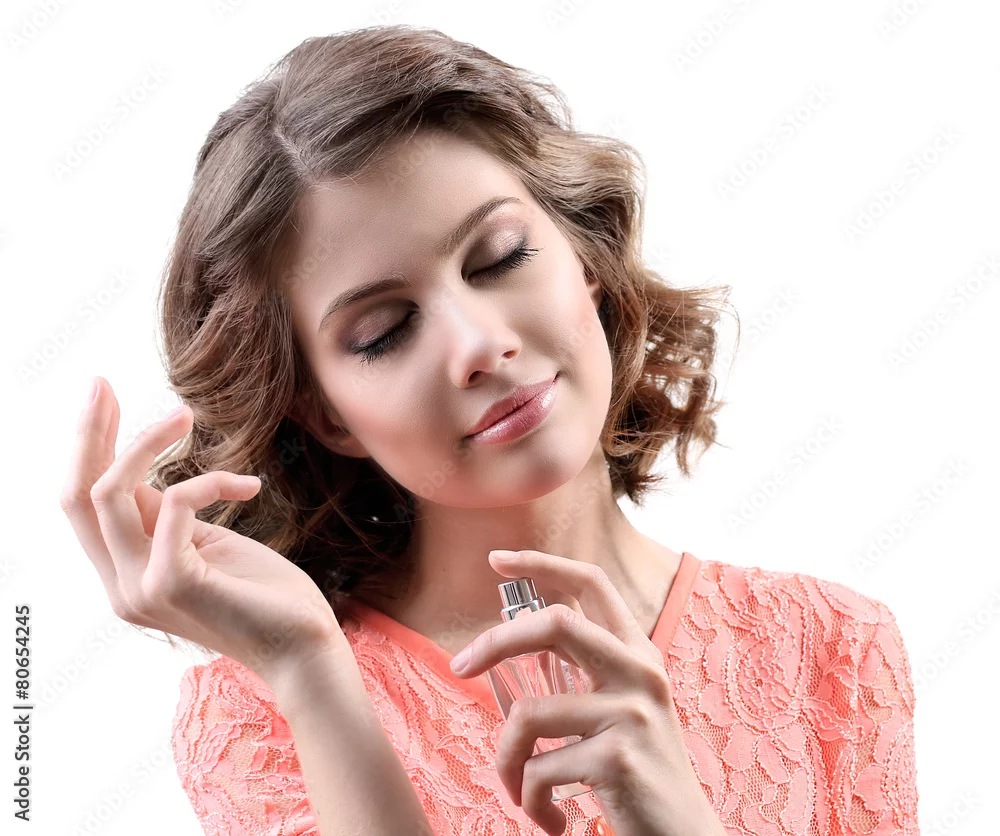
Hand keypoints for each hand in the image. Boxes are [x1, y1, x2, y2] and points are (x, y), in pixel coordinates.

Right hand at [59, 377, 346, 682]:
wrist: (304, 649)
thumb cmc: (264, 595)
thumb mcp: (206, 546)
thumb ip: (164, 520)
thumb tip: (139, 475)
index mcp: (124, 577)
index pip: (83, 506)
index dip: (88, 448)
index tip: (104, 399)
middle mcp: (120, 587)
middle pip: (76, 495)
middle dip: (88, 432)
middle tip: (101, 382)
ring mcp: (141, 589)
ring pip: (110, 492)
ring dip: (147, 441)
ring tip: (185, 415)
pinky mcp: (173, 582)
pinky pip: (174, 502)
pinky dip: (210, 481)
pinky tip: (249, 485)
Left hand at [449, 549, 725, 835]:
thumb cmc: (640, 774)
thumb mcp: (624, 708)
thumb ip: (586, 670)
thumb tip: (517, 635)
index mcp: (638, 653)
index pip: (591, 583)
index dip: (541, 562)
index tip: (496, 559)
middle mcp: (640, 672)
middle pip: (554, 623)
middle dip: (494, 642)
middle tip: (459, 666)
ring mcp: (632, 713)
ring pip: (528, 714)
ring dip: (505, 760)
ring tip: (517, 790)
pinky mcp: (618, 760)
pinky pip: (538, 770)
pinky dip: (528, 801)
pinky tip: (549, 818)